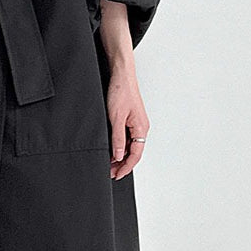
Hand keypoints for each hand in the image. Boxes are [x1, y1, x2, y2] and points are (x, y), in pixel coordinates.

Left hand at [106, 64, 149, 179]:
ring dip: (120, 156)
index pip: (135, 155)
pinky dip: (120, 146)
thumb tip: (119, 156)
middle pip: (134, 152)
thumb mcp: (116, 117)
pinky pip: (127, 138)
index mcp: (141, 128)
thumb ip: (118, 138)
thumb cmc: (121, 91)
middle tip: (111, 174)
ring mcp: (136, 124)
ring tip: (109, 164)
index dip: (126, 167)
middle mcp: (141, 128)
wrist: (121, 75)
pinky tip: (111, 150)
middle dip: (123, 165)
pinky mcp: (130, 119)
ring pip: (130, 146)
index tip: (117, 175)